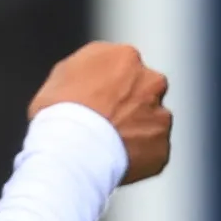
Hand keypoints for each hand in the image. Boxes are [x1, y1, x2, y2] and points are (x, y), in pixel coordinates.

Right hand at [31, 41, 171, 183]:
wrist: (71, 151)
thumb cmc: (58, 112)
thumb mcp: (61, 75)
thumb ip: (86, 71)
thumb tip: (91, 77)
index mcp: (125, 57)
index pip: (124, 68)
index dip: (110, 87)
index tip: (98, 102)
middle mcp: (150, 81)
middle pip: (146, 92)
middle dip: (131, 106)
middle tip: (106, 125)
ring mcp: (160, 116)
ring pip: (152, 123)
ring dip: (137, 132)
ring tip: (108, 149)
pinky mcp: (162, 148)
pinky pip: (152, 153)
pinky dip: (139, 158)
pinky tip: (116, 163)